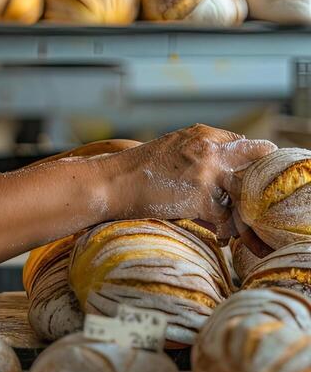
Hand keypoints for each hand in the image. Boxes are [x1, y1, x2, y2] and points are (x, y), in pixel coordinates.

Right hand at [108, 124, 275, 238]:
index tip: (250, 184)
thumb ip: (203, 155)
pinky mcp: (201, 196)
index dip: (250, 166)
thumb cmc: (140, 169)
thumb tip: (230, 176)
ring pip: (245, 194)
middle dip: (258, 184)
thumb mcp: (175, 148)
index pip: (245, 146)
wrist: (114, 182)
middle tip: (257, 205)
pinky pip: (227, 218)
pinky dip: (225, 231)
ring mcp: (207, 171)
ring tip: (237, 227)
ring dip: (245, 213)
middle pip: (256, 162)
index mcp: (203, 134)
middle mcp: (210, 148)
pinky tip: (219, 236)